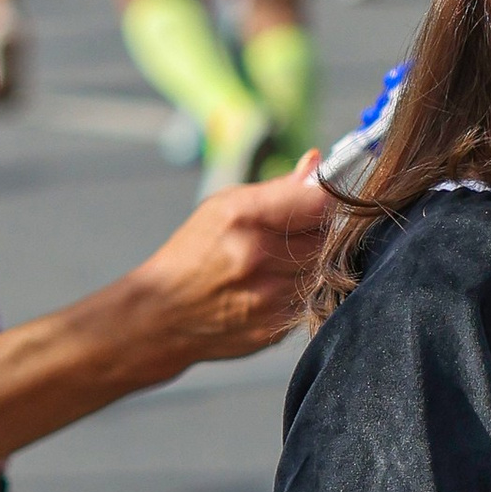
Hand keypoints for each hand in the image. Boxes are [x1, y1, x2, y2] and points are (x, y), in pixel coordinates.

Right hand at [125, 168, 325, 371]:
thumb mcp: (222, 206)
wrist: (162, 316)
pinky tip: (273, 288)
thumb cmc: (192, 253)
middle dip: (321, 232)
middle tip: (298, 233)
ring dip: (313, 264)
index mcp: (242, 217)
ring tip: (279, 261)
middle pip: (327, 237)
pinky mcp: (275, 328)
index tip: (323, 200)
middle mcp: (256, 257)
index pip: (319, 202)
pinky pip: (310, 300)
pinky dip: (301, 291)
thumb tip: (317, 164)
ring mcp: (267, 297)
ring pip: (323, 271)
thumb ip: (277, 188)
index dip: (328, 199)